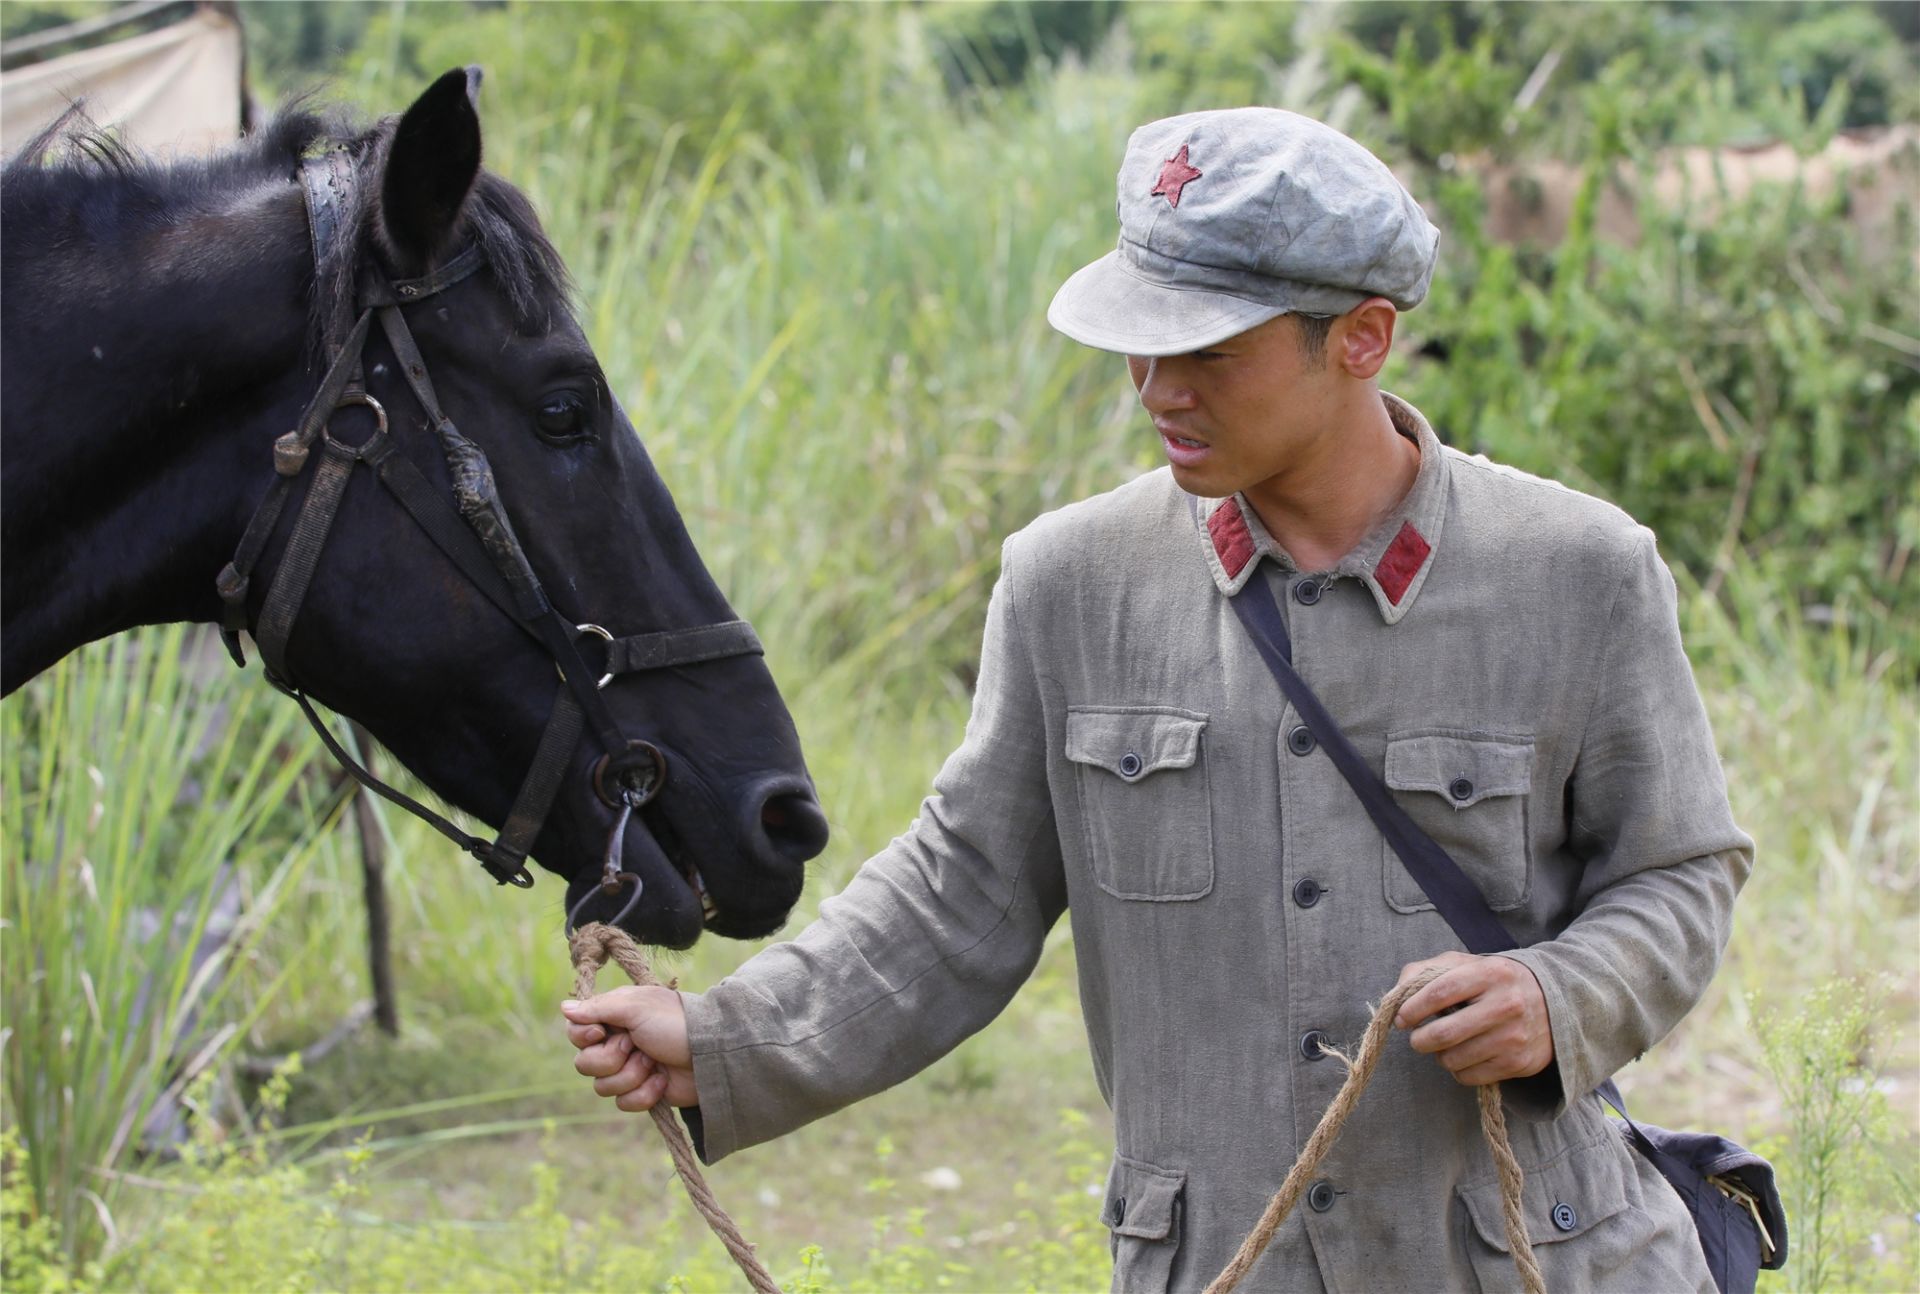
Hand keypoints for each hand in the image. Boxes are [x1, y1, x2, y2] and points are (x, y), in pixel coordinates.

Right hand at [561, 985, 697, 1111]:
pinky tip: (662, 1082)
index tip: (601, 1032)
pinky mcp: (642, 1092)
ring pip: (602, 1087)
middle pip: (584, 1064)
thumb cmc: (676, 1022)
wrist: (711, 1054)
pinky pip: (623, 1103)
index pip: (576, 1032)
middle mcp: (617, 1043)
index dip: (584, 1037)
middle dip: (611, 1059)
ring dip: (631, 1076)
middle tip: (637, 1045)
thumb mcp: (636, 1007)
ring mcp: (629, 1069)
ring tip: (654, 1062)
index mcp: (614, 1017)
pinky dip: (644, 1094)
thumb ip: (598, 1008)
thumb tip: (564, 1008)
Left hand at [1394, 951, 1553, 1085]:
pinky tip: (1466, 1055)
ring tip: (1447, 1044)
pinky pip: (1469, 1077)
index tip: (1401, 1019)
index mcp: (1490, 973)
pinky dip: (1458, 1070)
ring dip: (1439, 1056)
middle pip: (1445, 1033)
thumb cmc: (1495, 983)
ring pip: (1454, 1059)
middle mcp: (1506, 1004)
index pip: (1440, 992)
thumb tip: (1397, 994)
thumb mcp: (1466, 965)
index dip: (1413, 1008)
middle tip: (1417, 1038)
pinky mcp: (1519, 1063)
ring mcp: (1514, 1037)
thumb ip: (1427, 971)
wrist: (1554, 1003)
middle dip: (1420, 1040)